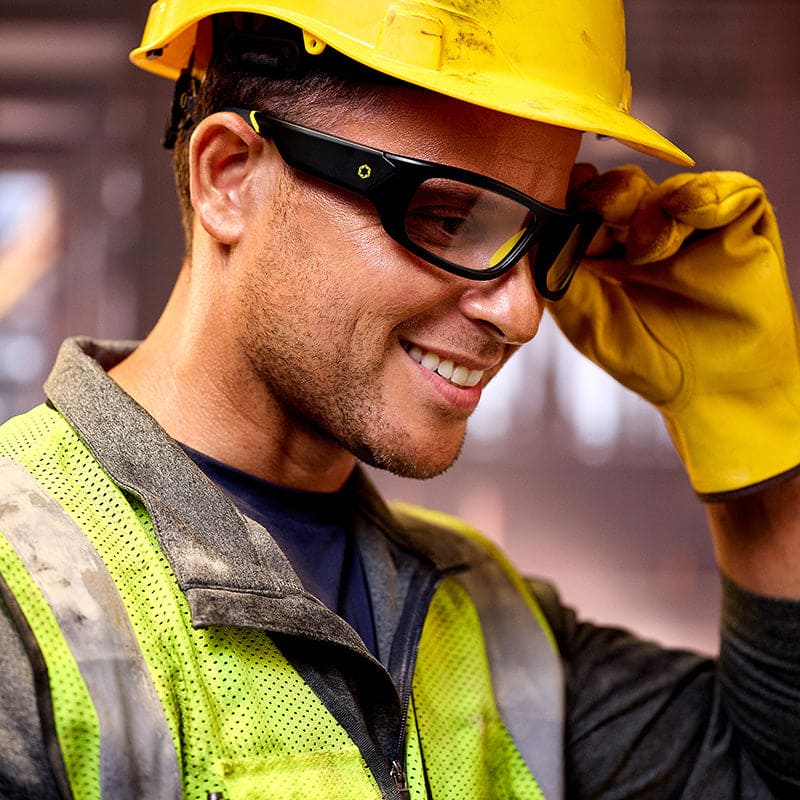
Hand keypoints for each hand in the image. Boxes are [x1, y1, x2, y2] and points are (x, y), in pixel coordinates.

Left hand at [549, 165, 799, 496]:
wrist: (711, 389)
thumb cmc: (645, 358)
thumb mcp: (590, 322)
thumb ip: (561, 278)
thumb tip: (533, 237)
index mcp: (604, 248)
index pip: (584, 207)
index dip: (574, 199)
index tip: (568, 196)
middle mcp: (644, 229)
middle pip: (622, 188)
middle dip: (609, 198)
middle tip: (604, 214)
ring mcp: (692, 224)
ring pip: (668, 188)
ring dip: (653, 209)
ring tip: (647, 252)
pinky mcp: (740, 223)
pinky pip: (728, 192)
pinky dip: (705, 198)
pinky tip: (688, 215)